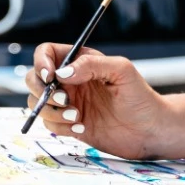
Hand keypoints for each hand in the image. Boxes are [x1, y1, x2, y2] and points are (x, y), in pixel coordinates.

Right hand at [25, 43, 184, 159]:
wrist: (150, 131)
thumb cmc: (141, 97)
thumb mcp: (121, 70)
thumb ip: (92, 64)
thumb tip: (62, 72)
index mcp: (80, 61)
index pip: (47, 53)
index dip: (41, 62)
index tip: (50, 76)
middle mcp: (70, 81)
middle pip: (34, 78)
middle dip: (41, 90)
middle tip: (64, 99)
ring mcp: (68, 103)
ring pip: (38, 103)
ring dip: (52, 111)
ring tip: (77, 117)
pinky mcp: (69, 125)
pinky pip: (50, 124)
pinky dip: (59, 127)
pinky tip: (81, 128)